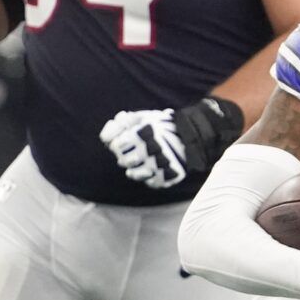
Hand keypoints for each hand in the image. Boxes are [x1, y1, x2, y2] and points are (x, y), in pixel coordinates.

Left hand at [100, 96, 242, 189]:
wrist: (192, 135)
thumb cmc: (163, 125)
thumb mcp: (143, 117)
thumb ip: (123, 123)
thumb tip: (107, 133)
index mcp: (141, 134)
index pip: (116, 145)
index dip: (117, 144)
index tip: (124, 142)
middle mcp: (148, 151)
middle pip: (123, 161)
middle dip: (125, 156)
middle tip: (134, 152)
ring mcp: (157, 166)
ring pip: (134, 174)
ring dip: (133, 169)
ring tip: (140, 162)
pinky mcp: (166, 177)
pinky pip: (150, 182)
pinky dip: (148, 177)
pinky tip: (151, 170)